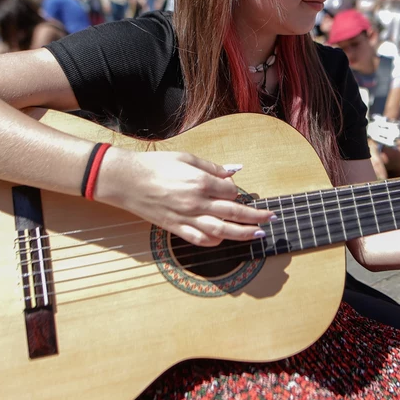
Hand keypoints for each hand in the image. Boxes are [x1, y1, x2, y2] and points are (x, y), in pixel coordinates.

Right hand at [93, 149, 274, 246]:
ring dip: (243, 234)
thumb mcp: (186, 158)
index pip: (231, 190)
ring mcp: (187, 218)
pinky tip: (224, 238)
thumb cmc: (156, 166)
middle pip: (234, 212)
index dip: (236, 190)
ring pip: (222, 230)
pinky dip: (216, 241)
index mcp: (200, 182)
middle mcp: (197, 202)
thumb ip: (212, 167)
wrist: (128, 181)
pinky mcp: (177, 228)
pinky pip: (201, 239)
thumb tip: (234, 171)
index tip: (234, 189)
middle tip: (271, 218)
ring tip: (258, 234)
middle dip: (256, 216)